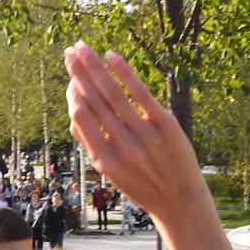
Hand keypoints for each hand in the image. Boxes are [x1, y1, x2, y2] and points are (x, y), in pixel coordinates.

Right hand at [62, 44, 206, 221]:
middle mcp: (121, 147)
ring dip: (95, 67)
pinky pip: (140, 93)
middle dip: (79, 74)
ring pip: (113, 94)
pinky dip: (125, 73)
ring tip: (83, 48)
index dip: (73, 95)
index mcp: (103, 161)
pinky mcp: (166, 125)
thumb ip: (92, 143)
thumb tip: (75, 109)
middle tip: (69, 52)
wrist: (180, 201)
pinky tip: (111, 56)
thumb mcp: (111, 172)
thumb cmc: (142, 184)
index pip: (81, 120)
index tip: (70, 76)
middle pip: (94, 102)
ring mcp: (144, 136)